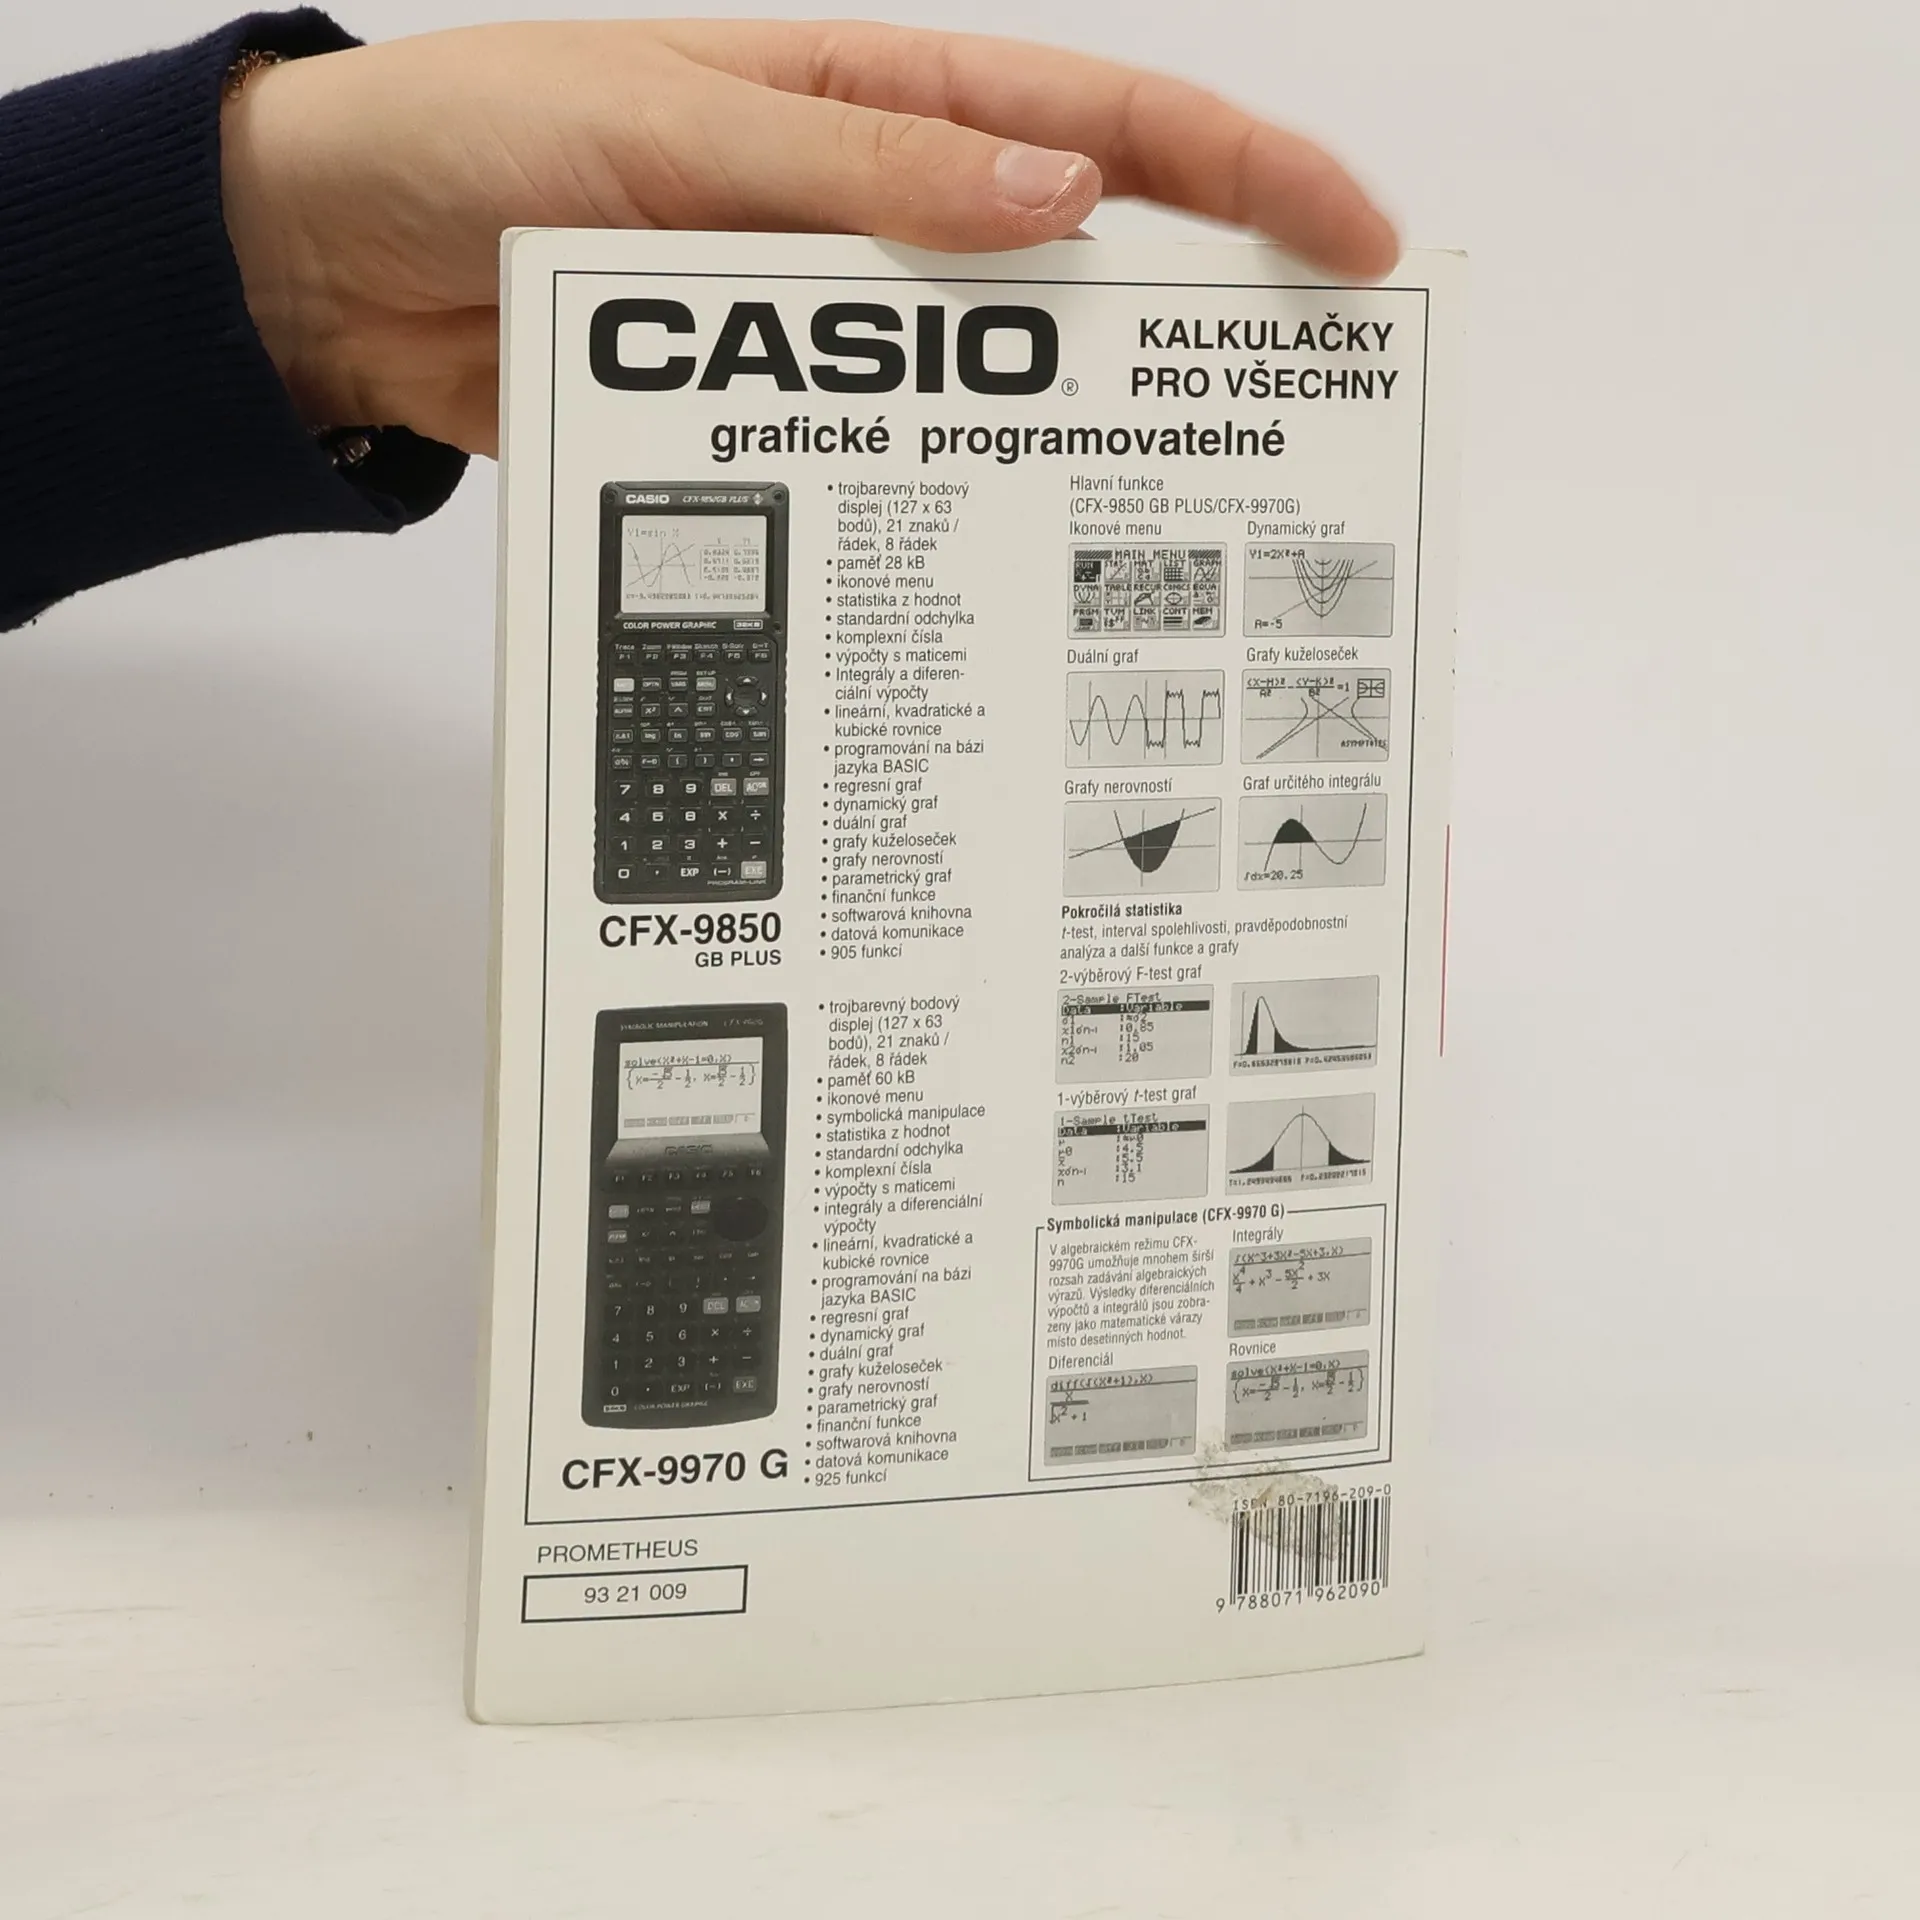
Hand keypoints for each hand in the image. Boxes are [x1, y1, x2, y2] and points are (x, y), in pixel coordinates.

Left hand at [220, 19, 1398, 455]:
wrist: (339, 267)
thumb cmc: (480, 142)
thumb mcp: (675, 129)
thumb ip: (863, 169)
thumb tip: (1062, 200)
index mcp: (877, 100)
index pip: (1103, 122)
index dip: (1245, 174)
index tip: (1354, 242)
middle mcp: (876, 213)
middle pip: (1077, 266)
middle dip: (1197, 326)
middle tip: (1300, 413)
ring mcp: (829, 329)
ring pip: (985, 385)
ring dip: (1062, 439)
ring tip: (1162, 516)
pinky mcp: (773, 421)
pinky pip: (879, 459)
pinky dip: (932, 499)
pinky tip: (981, 554)